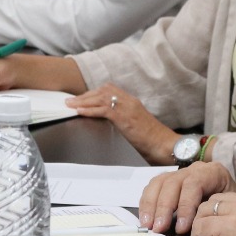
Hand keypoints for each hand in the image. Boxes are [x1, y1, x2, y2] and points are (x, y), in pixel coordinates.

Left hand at [65, 84, 179, 163]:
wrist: (165, 145)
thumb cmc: (153, 140)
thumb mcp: (136, 126)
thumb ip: (123, 120)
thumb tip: (109, 122)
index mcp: (132, 102)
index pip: (110, 90)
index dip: (94, 93)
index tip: (82, 97)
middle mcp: (130, 101)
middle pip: (103, 91)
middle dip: (85, 95)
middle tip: (71, 101)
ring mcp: (128, 108)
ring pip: (101, 97)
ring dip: (83, 100)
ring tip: (70, 105)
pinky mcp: (125, 118)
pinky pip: (104, 109)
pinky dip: (90, 109)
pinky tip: (80, 112)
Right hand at [138, 160, 234, 234]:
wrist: (232, 208)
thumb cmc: (231, 213)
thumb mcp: (228, 214)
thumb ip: (214, 221)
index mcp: (213, 173)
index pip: (195, 184)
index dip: (185, 205)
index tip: (181, 228)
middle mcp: (195, 170)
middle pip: (174, 182)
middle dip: (164, 208)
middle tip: (160, 229)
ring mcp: (180, 174)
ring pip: (160, 183)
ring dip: (152, 206)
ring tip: (149, 226)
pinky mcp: (169, 182)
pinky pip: (153, 187)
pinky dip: (147, 203)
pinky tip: (146, 219)